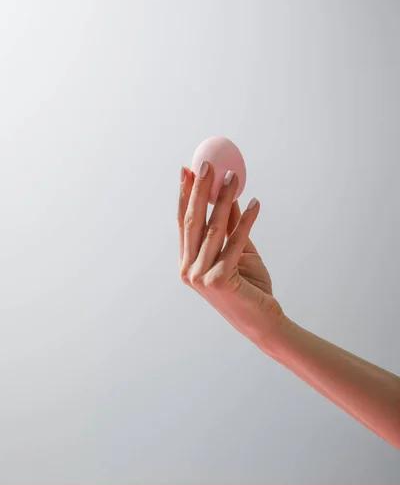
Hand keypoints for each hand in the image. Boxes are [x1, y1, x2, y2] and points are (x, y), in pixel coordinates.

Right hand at [178, 161, 283, 346]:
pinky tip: (255, 203)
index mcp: (187, 262)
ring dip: (225, 199)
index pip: (183, 222)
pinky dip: (246, 221)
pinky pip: (235, 242)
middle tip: (208, 164)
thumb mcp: (237, 251)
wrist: (262, 320)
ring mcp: (201, 276)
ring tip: (235, 177)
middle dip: (199, 190)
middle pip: (193, 221)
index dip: (185, 195)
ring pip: (213, 229)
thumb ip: (228, 227)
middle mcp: (189, 269)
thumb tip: (227, 194)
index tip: (188, 170)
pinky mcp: (219, 280)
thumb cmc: (248, 286)